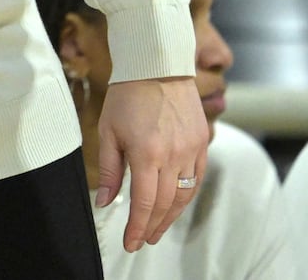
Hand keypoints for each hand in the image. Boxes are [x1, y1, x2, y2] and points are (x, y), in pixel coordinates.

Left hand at [98, 77, 209, 251]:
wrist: (157, 66)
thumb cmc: (127, 95)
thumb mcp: (108, 131)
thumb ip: (109, 170)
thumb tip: (105, 202)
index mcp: (147, 153)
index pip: (145, 202)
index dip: (138, 227)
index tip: (132, 242)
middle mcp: (174, 155)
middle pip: (166, 204)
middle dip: (153, 226)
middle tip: (144, 239)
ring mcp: (192, 150)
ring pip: (184, 195)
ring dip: (171, 216)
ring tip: (157, 228)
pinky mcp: (202, 143)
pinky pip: (196, 179)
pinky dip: (186, 195)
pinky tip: (175, 204)